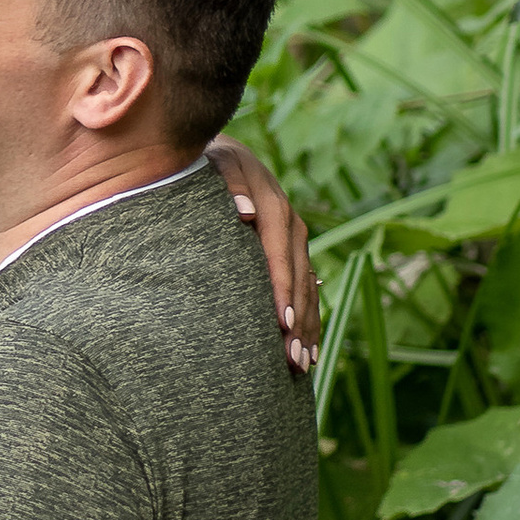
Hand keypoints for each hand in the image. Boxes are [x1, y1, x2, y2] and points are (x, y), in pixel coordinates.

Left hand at [206, 137, 318, 373]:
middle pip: (300, 279)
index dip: (283, 289)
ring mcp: (295, 241)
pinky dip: (309, 320)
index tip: (282, 322)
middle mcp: (291, 226)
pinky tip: (309, 350)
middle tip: (292, 359)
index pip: (280, 254)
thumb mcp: (217, 165)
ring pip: (309, 289)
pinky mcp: (292, 252)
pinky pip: (308, 290)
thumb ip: (230, 184)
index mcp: (274, 207)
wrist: (222, 154)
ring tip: (301, 365)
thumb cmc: (210, 164)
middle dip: (298, 320)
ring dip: (307, 328)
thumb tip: (246, 210)